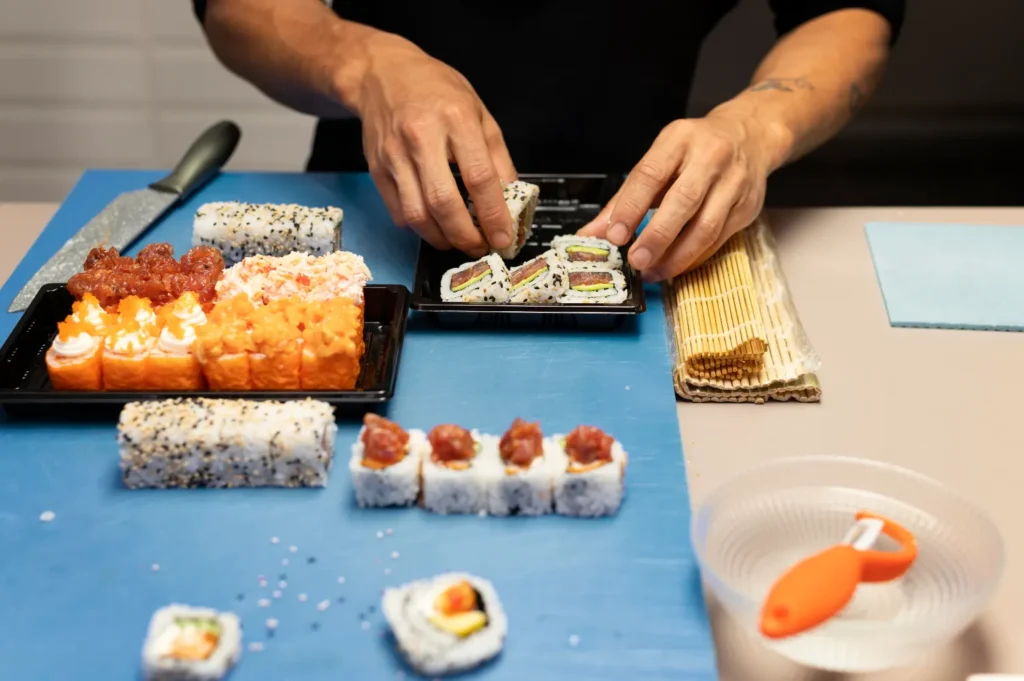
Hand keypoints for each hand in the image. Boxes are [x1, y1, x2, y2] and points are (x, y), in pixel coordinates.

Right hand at [351, 34, 515, 256]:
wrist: (382, 74)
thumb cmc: (435, 89)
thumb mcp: (479, 111)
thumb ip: (496, 156)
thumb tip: (510, 199)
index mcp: (456, 119)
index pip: (479, 178)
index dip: (493, 215)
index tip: (503, 237)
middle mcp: (422, 137)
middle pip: (444, 203)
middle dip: (466, 236)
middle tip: (480, 246)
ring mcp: (394, 155)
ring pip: (417, 215)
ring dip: (442, 239)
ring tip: (458, 240)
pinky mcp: (377, 169)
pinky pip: (399, 212)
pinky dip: (420, 228)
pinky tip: (434, 226)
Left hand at [579, 112, 777, 280]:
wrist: (750, 136)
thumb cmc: (695, 150)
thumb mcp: (659, 159)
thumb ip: (626, 197)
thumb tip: (594, 232)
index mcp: (680, 140)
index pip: (651, 174)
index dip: (631, 207)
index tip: (615, 234)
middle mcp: (710, 157)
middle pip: (683, 201)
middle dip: (657, 236)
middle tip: (636, 260)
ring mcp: (734, 182)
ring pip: (706, 226)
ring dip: (677, 256)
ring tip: (653, 271)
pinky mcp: (747, 207)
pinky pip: (719, 239)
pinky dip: (694, 257)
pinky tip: (675, 266)